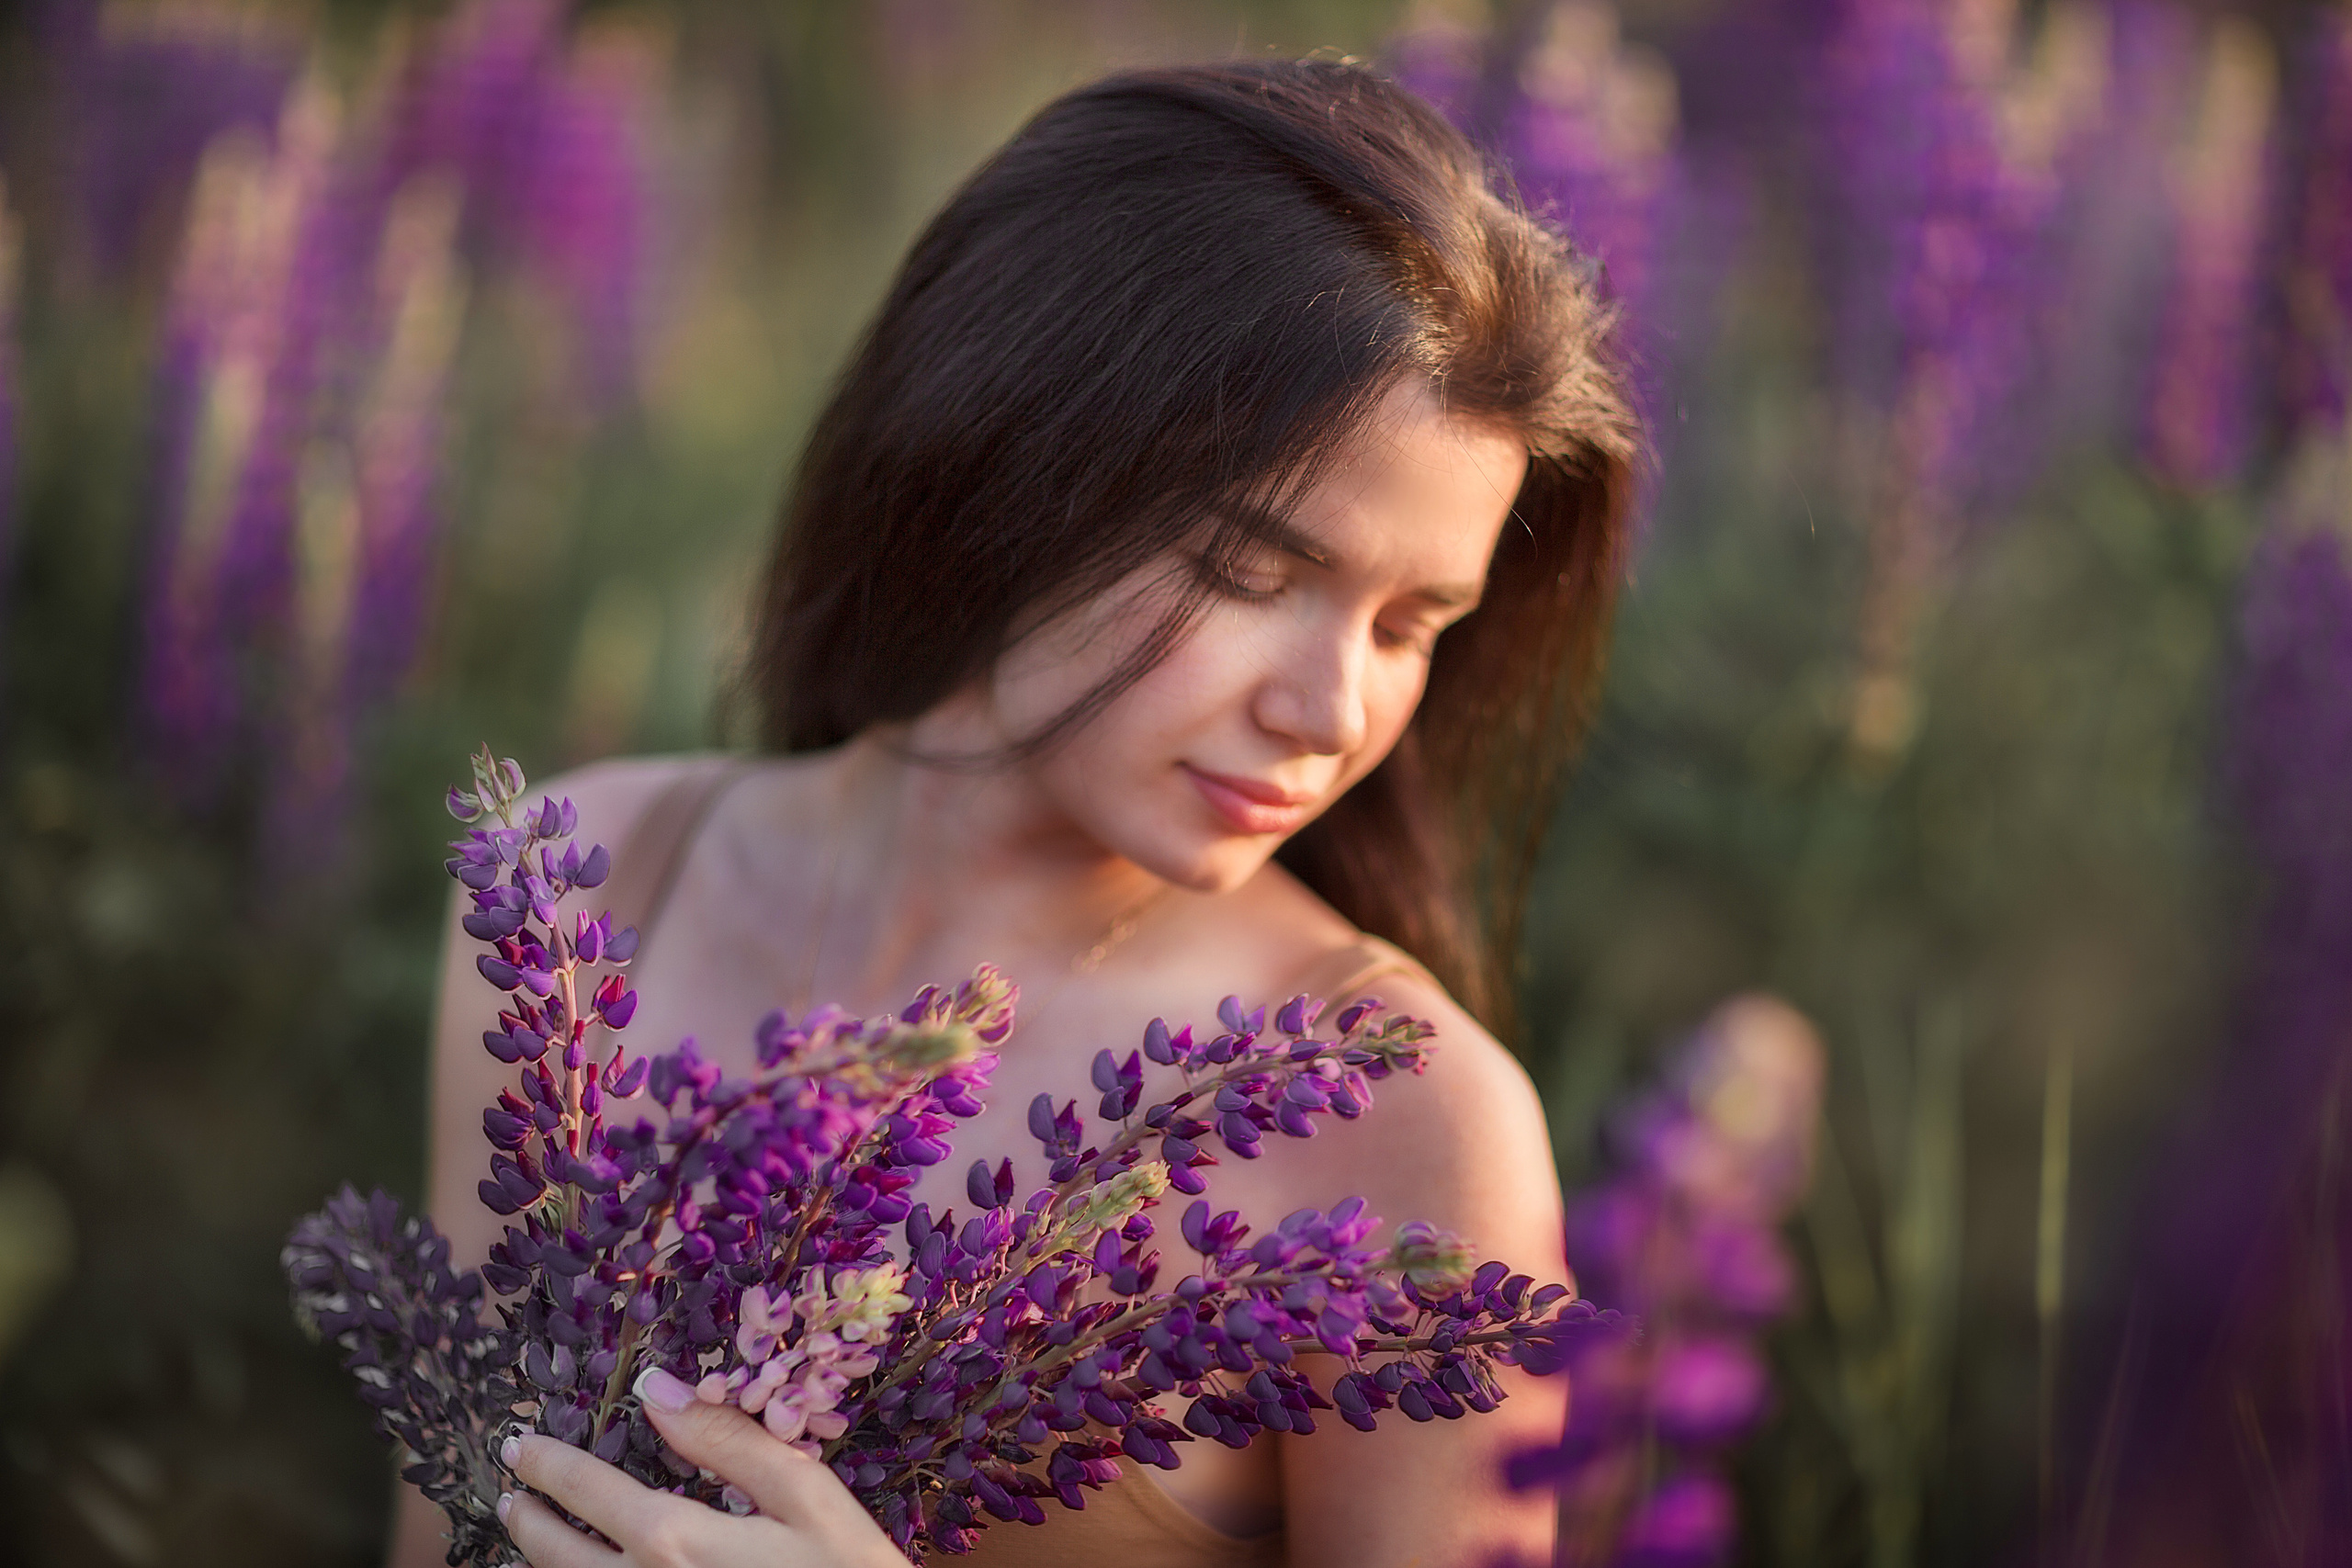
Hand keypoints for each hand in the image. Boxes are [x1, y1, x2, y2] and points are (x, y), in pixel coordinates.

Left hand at [499, 1368, 906, 1567]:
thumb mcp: (805, 1494)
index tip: (519, 1445)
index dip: (548, 1464)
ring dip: (534, 1565)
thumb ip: (728, 1440)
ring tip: (520, 1540)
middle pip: (557, 1555)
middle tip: (507, 1494)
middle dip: (527, 1518)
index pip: (588, 1490)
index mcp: (674, 1540)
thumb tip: (656, 1389)